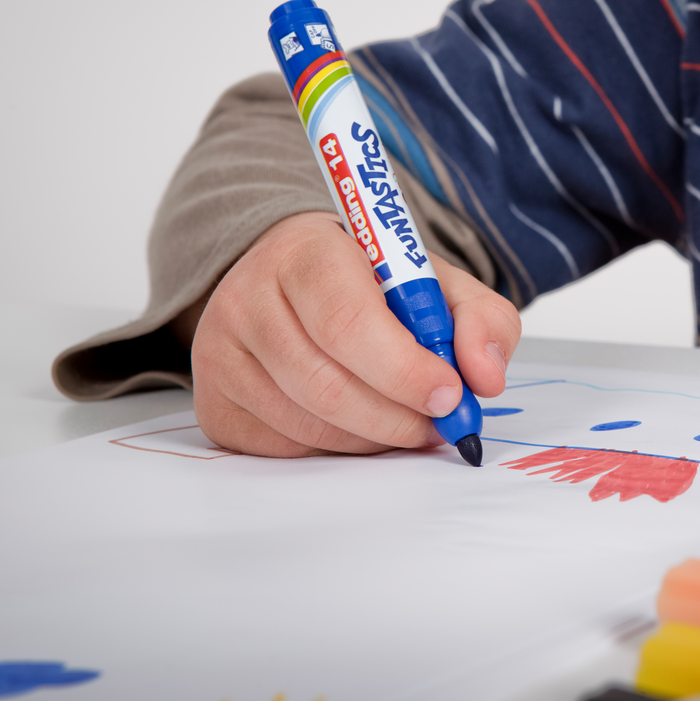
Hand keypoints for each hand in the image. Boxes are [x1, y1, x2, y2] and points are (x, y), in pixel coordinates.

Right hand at [185, 211, 520, 456]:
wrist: (299, 279)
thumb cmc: (372, 284)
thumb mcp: (440, 283)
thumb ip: (481, 320)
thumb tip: (485, 377)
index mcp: (305, 252)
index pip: (347, 322)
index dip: (404, 369)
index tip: (450, 393)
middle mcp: (247, 297)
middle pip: (325, 384)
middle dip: (398, 416)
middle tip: (440, 422)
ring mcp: (221, 353)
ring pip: (309, 425)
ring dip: (374, 437)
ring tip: (407, 420)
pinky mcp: (214, 402)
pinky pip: (286, 448)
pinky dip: (338, 448)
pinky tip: (360, 422)